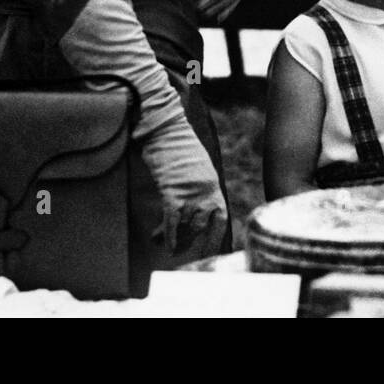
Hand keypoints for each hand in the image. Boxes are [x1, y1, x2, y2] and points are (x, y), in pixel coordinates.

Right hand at [141, 116, 228, 258]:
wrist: (168, 131)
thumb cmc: (180, 150)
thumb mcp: (196, 171)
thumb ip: (197, 190)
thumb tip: (189, 212)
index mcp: (213, 186)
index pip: (220, 219)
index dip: (215, 239)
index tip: (210, 253)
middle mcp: (206, 191)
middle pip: (200, 226)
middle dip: (189, 241)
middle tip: (179, 251)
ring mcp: (191, 192)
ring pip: (185, 225)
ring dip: (175, 238)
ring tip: (163, 244)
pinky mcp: (173, 191)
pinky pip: (172, 219)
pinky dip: (167, 234)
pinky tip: (162, 243)